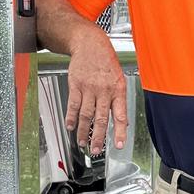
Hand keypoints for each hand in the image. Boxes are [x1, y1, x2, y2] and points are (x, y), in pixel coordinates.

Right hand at [64, 29, 128, 155]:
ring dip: (83, 131)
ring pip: (86, 115)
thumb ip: (118, 99)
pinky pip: (73, 105)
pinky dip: (71, 118)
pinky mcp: (76, 85)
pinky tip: (70, 126)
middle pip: (100, 119)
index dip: (120, 132)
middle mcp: (104, 90)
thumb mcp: (119, 78)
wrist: (90, 44)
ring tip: (82, 142)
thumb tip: (122, 121)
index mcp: (118, 89)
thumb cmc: (106, 61)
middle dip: (98, 137)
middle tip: (96, 150)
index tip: (119, 145)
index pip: (120, 115)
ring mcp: (89, 88)